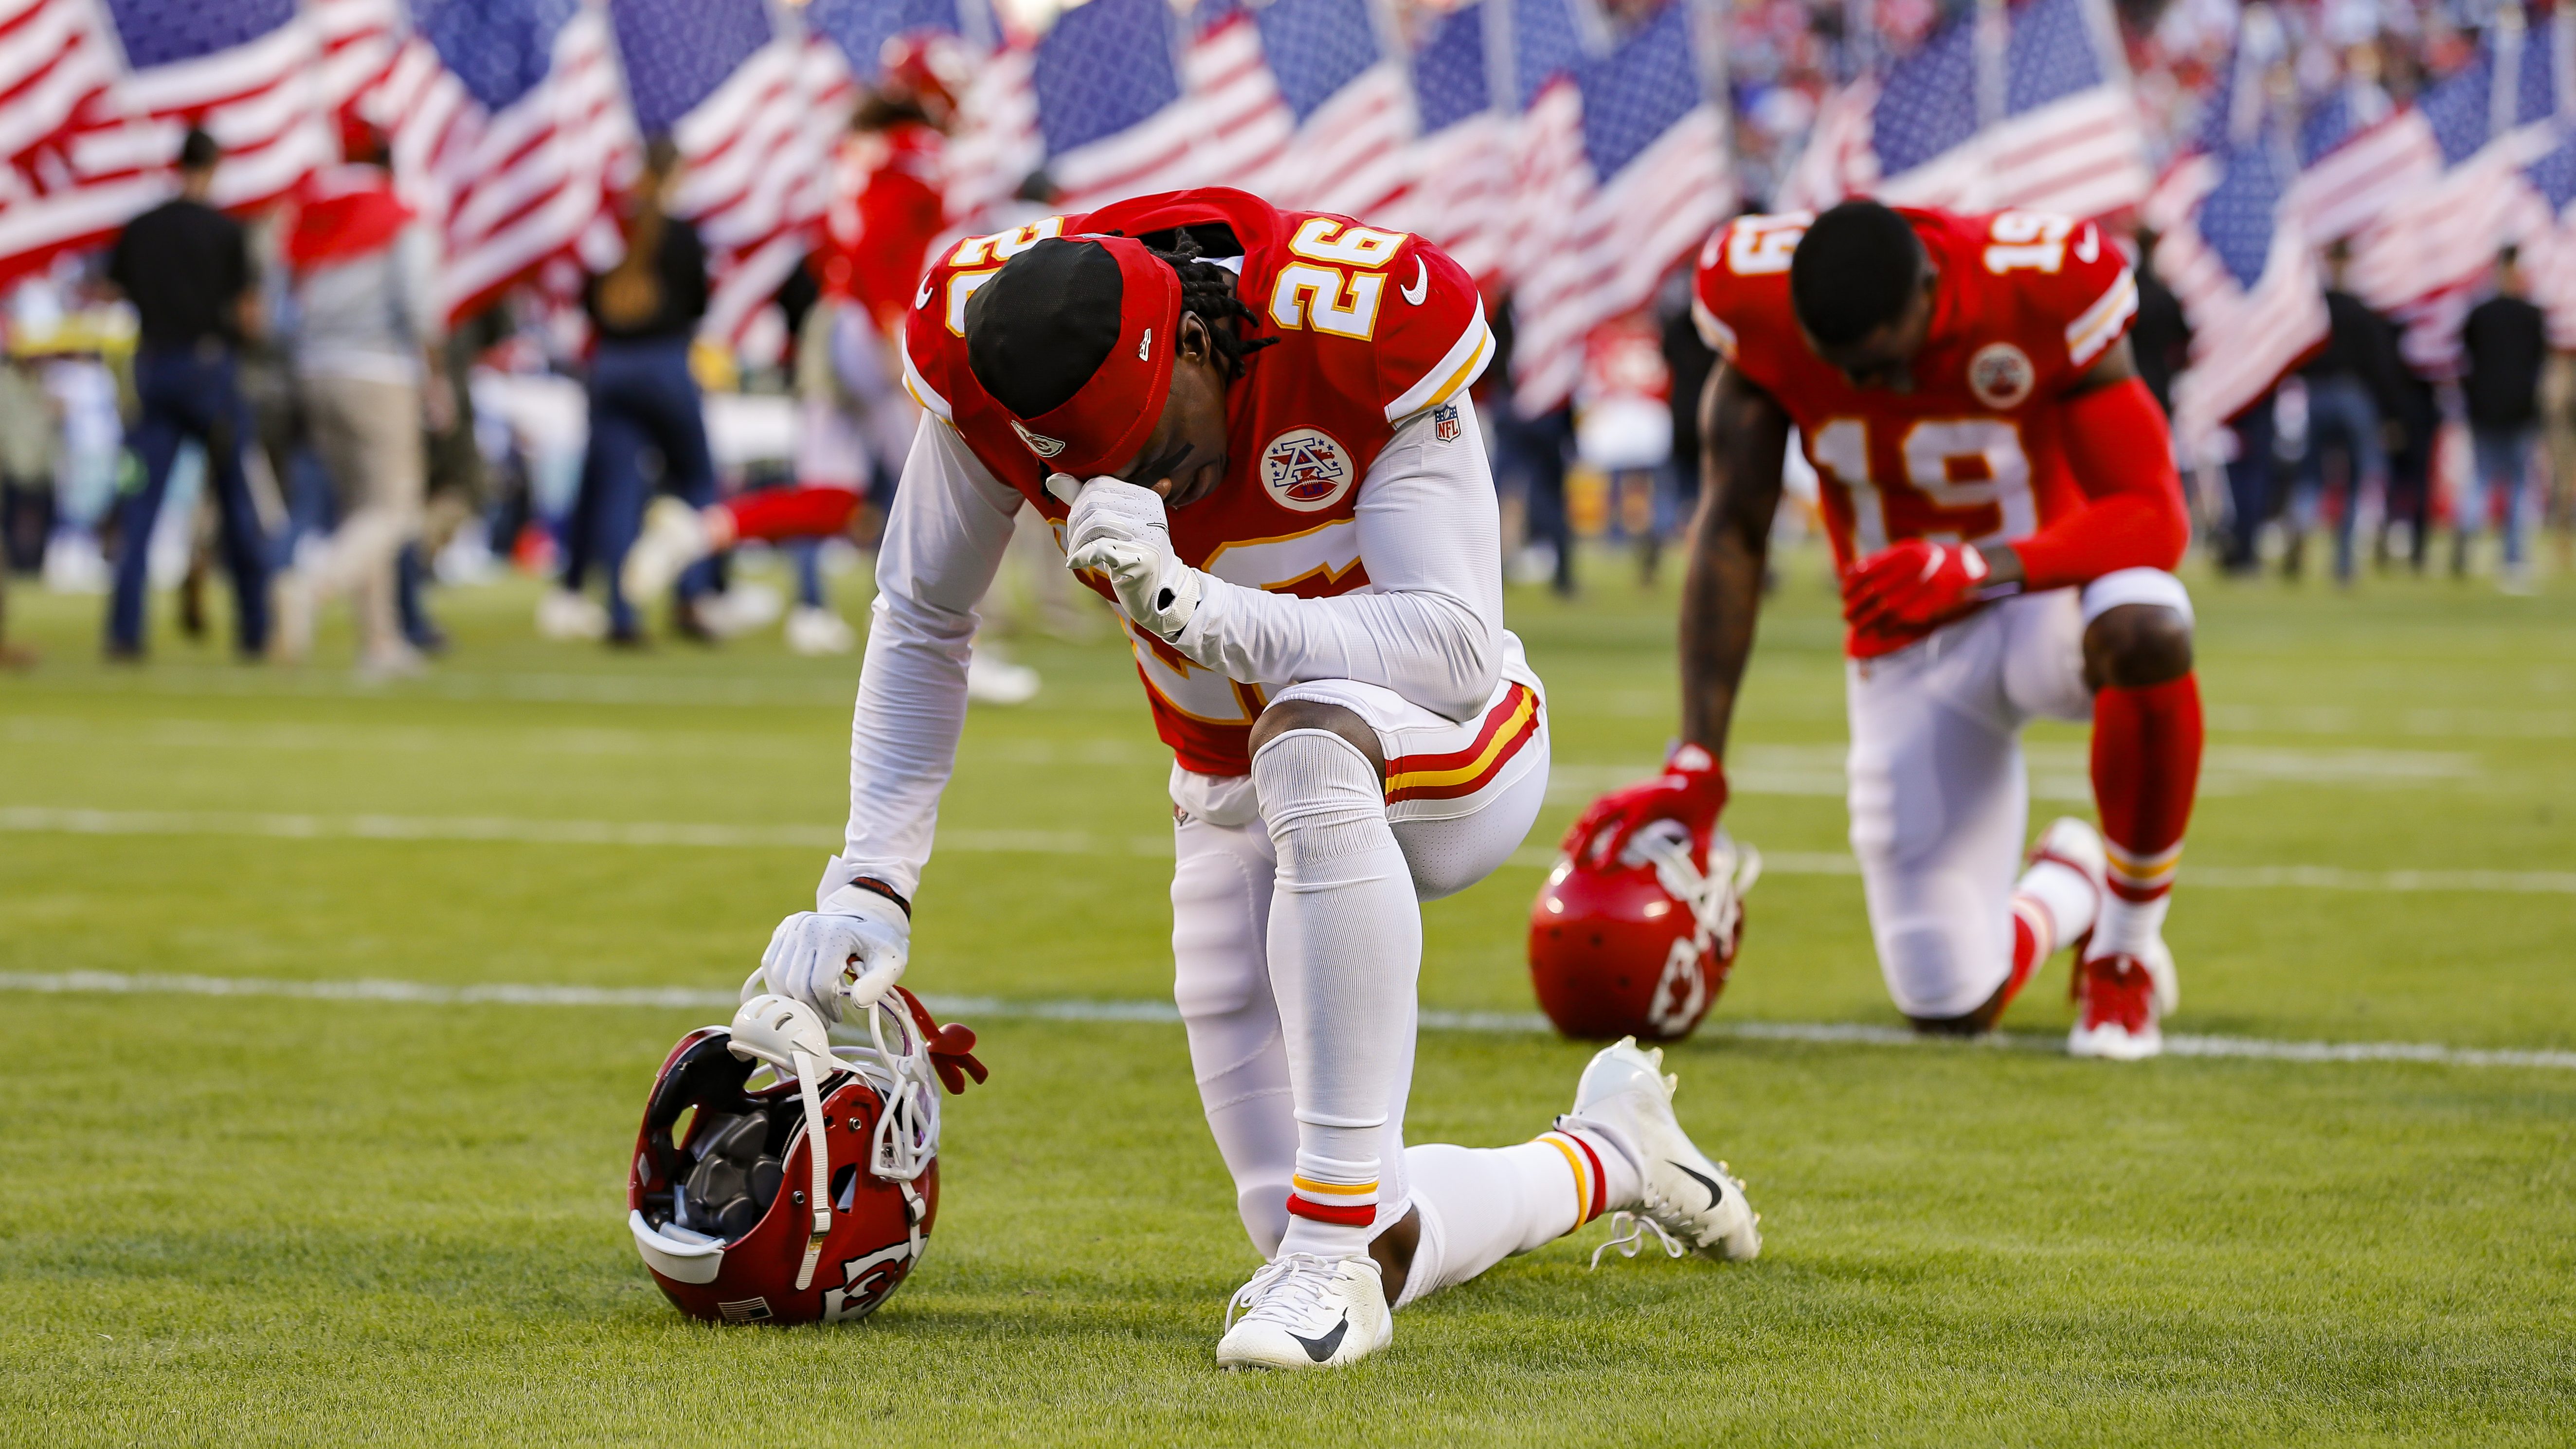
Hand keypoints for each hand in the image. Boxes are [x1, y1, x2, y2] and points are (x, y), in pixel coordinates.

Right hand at [755, 884, 910, 1022]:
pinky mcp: (783, 931)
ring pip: (779, 977)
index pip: (820, 984)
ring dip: (793, 998)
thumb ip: (879, 982)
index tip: (838, 1016)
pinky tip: (797, 993)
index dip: (828, 1007)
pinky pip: (771, 965)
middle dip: (811, 1008)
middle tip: (824, 1017)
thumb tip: (857, 1001)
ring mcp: (792, 927)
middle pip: (796, 984)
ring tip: (813, 1005)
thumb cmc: (878, 940)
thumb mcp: (891, 960)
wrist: (865, 912)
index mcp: (835, 933)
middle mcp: (808, 927)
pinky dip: (780, 984)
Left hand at [1059, 474, 1201, 639]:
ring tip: (1075, 555)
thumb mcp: (1111, 524)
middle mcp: (1150, 513)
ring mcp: (1148, 536)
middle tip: (1073, 542)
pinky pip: (1100, 548)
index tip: (1076, 523)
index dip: (1078, 502)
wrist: (1159, 593)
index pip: (1099, 484)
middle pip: (1094, 503)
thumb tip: (1054, 479)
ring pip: (1096, 523)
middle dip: (1075, 523)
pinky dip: (1081, 556)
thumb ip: (1085, 501)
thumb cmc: (1130, 555)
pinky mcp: (1141, 560)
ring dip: (1077, 542)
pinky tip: (1077, 563)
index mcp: (1146, 499)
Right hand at [1561, 743, 1729, 866]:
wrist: (1696, 777)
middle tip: (1574, 863)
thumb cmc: (1700, 805)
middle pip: (1601, 817)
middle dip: (1585, 839)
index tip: (1599, 868)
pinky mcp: (1620, 796)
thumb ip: (1702, 849)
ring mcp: (1624, 794)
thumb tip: (1701, 878)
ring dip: (1578, 831)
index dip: (1612, 849)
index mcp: (1650, 804)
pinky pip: (1595, 809)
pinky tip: (1571, 840)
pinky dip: (1582, 823)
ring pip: (1593, 811)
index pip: (1626, 829)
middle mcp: (1632, 797)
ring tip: (1564, 853)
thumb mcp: (1705, 825)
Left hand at [1843, 539, 1991, 635]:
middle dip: (1855, 606)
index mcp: (1905, 553)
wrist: (1973, 568)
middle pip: (1872, 592)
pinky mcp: (1929, 606)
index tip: (1843, 593)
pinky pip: (1901, 620)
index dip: (1851, 585)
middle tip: (1846, 615)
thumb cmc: (1937, 559)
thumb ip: (1883, 559)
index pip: (1867, 571)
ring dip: (1866, 621)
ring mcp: (1921, 589)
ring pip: (1883, 609)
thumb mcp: (1911, 550)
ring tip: (1856, 627)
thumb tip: (1850, 572)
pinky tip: (1877, 632)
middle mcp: (1911, 570)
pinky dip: (1886, 627)